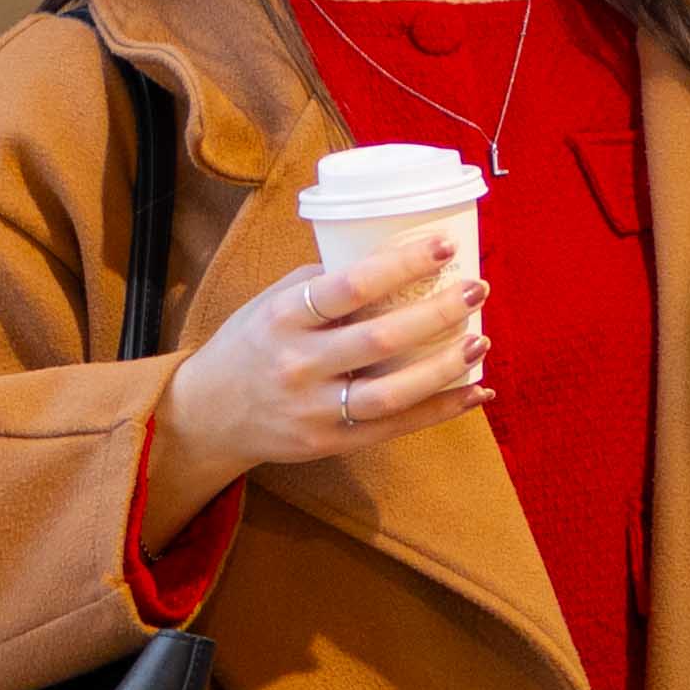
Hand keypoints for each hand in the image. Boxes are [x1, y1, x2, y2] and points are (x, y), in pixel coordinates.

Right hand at [142, 232, 488, 541]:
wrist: (209, 415)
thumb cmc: (252, 344)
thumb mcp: (273, 302)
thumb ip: (325, 285)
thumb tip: (394, 261)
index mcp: (284, 318)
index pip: (350, 287)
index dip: (401, 265)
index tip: (444, 246)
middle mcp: (298, 365)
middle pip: (380, 340)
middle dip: (437, 313)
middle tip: (477, 289)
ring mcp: (314, 410)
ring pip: (391, 393)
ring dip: (444, 367)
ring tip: (480, 341)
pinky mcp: (330, 443)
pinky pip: (395, 428)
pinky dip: (440, 410)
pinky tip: (474, 392)